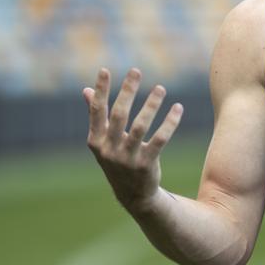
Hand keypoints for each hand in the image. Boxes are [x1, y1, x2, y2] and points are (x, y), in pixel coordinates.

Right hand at [83, 67, 183, 212]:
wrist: (133, 194)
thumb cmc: (118, 160)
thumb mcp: (104, 141)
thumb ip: (97, 116)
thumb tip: (86, 90)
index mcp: (96, 141)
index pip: (97, 111)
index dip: (101, 90)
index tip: (105, 70)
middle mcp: (109, 149)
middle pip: (119, 115)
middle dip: (127, 91)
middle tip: (136, 71)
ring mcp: (127, 158)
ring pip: (140, 126)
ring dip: (151, 105)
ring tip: (161, 88)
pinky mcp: (146, 164)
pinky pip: (160, 140)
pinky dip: (169, 123)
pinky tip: (178, 108)